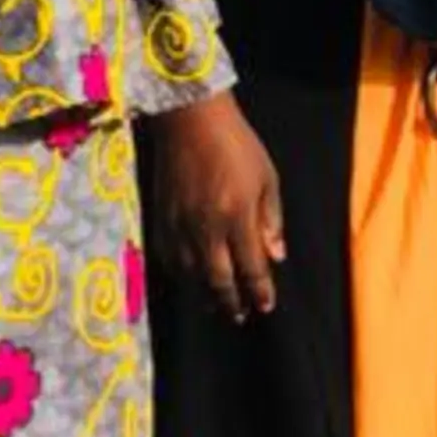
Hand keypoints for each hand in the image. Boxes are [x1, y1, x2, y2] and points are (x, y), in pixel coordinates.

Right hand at [146, 94, 283, 321]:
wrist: (190, 120)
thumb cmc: (237, 145)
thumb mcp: (267, 178)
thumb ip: (271, 219)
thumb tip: (276, 256)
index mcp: (237, 216)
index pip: (250, 268)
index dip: (259, 291)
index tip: (266, 306)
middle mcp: (206, 229)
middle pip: (219, 280)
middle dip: (232, 303)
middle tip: (241, 316)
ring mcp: (179, 227)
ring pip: (192, 276)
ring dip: (205, 295)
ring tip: (217, 306)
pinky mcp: (160, 220)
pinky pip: (170, 260)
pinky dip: (183, 276)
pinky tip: (192, 280)